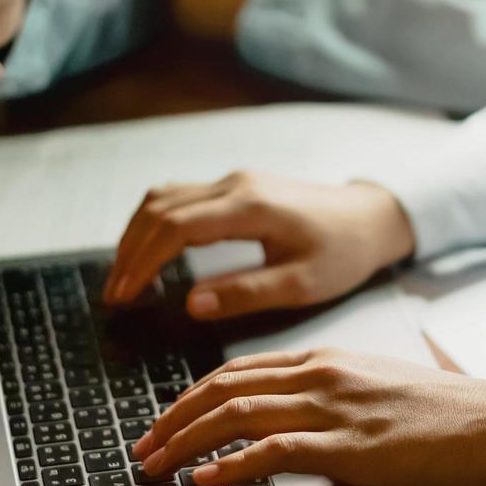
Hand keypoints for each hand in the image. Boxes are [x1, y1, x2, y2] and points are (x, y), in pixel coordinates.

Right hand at [106, 171, 415, 318]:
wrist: (371, 218)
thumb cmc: (343, 253)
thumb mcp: (301, 284)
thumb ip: (245, 294)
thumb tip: (191, 304)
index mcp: (249, 208)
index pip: (175, 228)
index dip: (142, 262)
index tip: (124, 296)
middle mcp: (235, 185)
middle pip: (159, 209)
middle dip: (129, 252)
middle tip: (114, 295)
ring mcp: (233, 181)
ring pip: (164, 197)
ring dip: (137, 234)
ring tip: (125, 278)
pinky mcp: (235, 187)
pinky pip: (179, 197)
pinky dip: (154, 223)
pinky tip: (149, 252)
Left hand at [133, 349, 485, 485]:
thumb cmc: (447, 413)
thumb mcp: (377, 390)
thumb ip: (332, 398)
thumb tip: (292, 424)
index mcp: (327, 359)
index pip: (238, 370)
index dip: (190, 398)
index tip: (163, 423)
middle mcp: (322, 374)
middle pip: (223, 388)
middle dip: (172, 420)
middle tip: (142, 448)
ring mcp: (334, 408)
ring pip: (236, 414)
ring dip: (186, 443)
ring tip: (157, 467)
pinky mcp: (350, 446)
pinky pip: (273, 450)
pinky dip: (230, 466)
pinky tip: (205, 482)